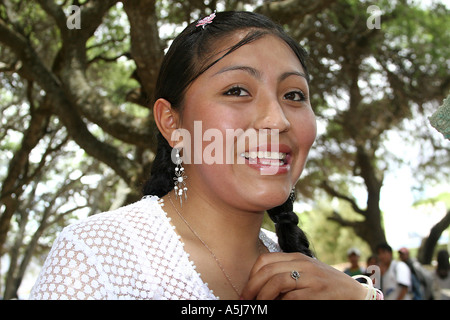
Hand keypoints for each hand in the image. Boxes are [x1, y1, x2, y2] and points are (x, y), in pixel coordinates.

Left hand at [240, 252, 367, 299]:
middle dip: (252, 287)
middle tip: (247, 300)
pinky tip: (277, 306)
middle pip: (267, 270)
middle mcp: (302, 264)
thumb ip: (286, 274)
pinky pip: (291, 297)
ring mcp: (310, 277)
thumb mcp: (305, 273)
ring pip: (276, 281)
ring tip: (259, 305)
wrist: (354, 293)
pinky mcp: (317, 292)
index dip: (251, 276)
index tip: (247, 291)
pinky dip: (279, 303)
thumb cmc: (326, 285)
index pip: (265, 260)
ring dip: (263, 296)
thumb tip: (260, 288)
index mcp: (296, 257)